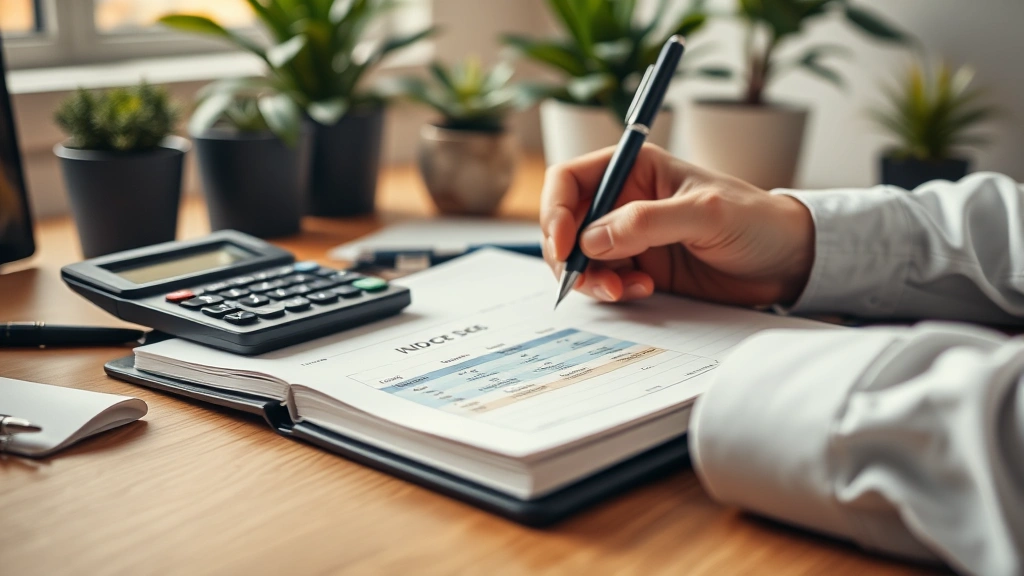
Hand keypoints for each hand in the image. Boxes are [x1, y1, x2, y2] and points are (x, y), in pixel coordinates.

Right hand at [540, 144, 814, 305]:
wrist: (789, 262)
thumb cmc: (757, 221)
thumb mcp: (705, 214)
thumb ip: (647, 222)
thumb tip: (592, 240)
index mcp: (635, 168)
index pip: (570, 180)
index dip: (555, 211)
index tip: (563, 245)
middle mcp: (625, 200)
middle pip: (566, 224)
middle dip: (569, 255)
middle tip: (588, 280)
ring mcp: (630, 237)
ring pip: (581, 258)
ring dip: (591, 279)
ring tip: (624, 290)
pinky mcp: (640, 268)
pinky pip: (605, 281)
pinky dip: (612, 292)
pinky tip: (642, 291)